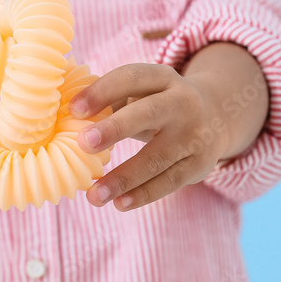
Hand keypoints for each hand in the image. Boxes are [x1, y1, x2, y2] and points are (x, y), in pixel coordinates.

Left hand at [69, 63, 230, 211]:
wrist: (217, 117)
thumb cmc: (157, 104)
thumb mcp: (142, 92)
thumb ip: (110, 100)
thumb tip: (64, 118)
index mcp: (162, 78)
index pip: (131, 77)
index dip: (102, 91)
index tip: (73, 109)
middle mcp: (182, 103)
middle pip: (148, 113)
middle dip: (116, 128)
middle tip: (84, 143)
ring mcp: (194, 136)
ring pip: (157, 158)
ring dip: (124, 178)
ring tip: (93, 195)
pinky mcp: (199, 165)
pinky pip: (168, 182)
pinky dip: (142, 195)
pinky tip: (118, 204)